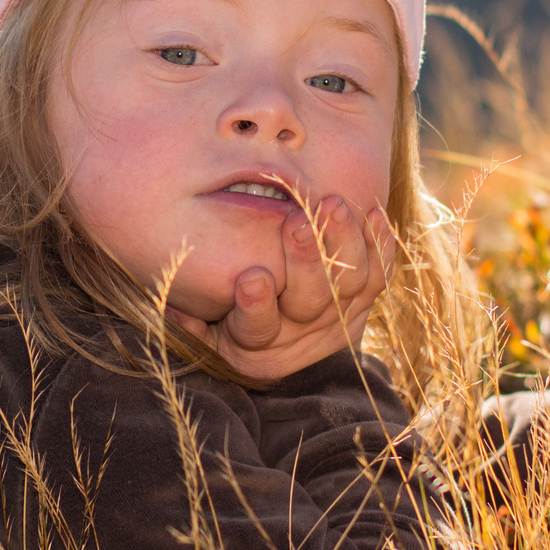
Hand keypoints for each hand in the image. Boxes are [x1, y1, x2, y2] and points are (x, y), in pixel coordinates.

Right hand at [166, 197, 394, 380]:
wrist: (289, 345)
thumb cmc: (228, 322)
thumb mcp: (207, 330)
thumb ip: (191, 318)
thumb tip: (170, 308)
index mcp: (257, 341)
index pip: (257, 328)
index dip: (255, 307)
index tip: (251, 277)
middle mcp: (302, 330)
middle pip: (310, 300)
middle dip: (306, 261)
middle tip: (298, 222)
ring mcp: (338, 316)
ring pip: (350, 282)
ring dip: (343, 242)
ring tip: (332, 204)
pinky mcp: (362, 300)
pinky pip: (378, 274)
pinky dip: (379, 244)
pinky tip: (375, 213)